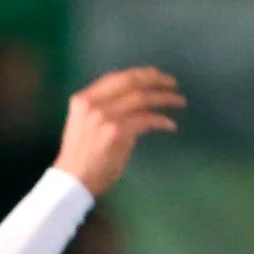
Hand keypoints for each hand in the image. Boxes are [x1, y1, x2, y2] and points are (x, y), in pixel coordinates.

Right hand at [53, 66, 184, 197]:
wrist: (73, 180)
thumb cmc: (82, 156)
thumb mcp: (85, 123)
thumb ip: (102, 107)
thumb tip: (132, 98)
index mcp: (83, 98)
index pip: (116, 77)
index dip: (139, 73)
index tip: (156, 75)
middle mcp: (93, 103)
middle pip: (131, 82)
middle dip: (156, 79)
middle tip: (173, 83)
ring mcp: (104, 116)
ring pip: (142, 99)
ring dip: (164, 98)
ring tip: (179, 101)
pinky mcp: (116, 132)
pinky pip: (146, 119)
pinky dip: (161, 121)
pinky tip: (170, 125)